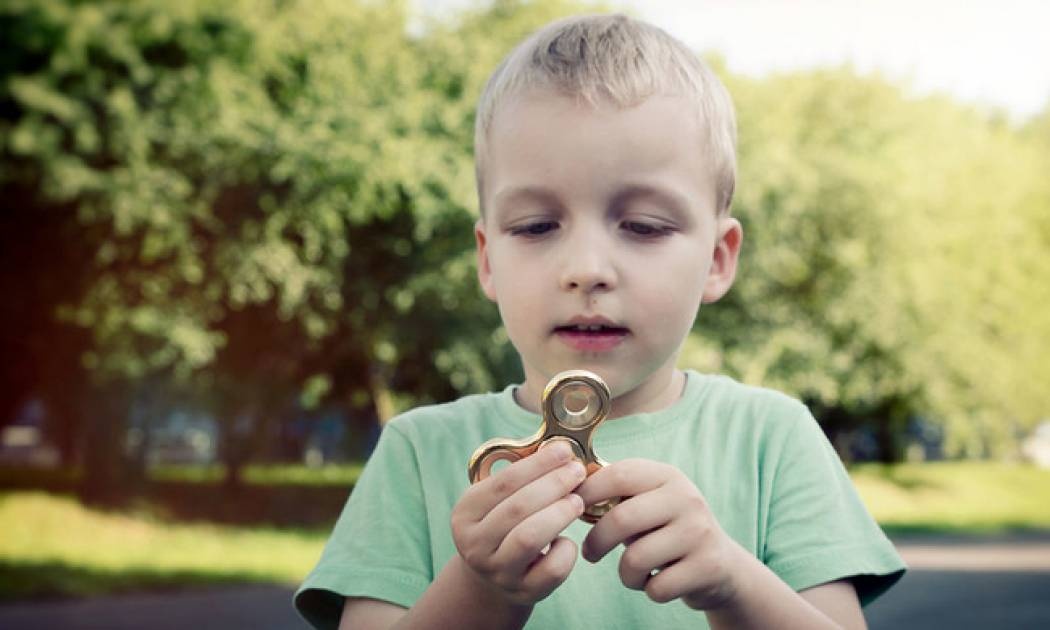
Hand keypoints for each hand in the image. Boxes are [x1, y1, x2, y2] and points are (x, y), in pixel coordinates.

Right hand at [450, 441, 586, 604]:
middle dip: (553, 485)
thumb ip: (521, 478)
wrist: (492, 578)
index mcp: (465, 514)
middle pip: (517, 508)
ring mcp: (497, 571)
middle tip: (577, 472)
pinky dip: (566, 551)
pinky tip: (567, 540)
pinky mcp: (523, 592)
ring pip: (530, 538)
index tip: (564, 450)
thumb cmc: (503, 526)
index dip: (537, 464)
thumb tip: (560, 451)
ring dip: (559, 513)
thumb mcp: (498, 502)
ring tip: (577, 500)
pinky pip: (551, 570)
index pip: (502, 483)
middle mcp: (474, 544)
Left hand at [575, 459, 746, 609]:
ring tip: (632, 572)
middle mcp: (687, 498)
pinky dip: (648, 590)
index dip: (587, 493)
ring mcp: (700, 532)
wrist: (721, 566)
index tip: (570, 510)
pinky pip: (656, 587)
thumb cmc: (666, 532)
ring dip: (625, 574)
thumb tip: (566, 490)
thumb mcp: (648, 503)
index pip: (618, 475)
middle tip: (590, 553)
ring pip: (636, 559)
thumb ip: (616, 496)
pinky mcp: (708, 566)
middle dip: (597, 541)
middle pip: (622, 519)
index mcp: (667, 476)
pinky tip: (657, 582)